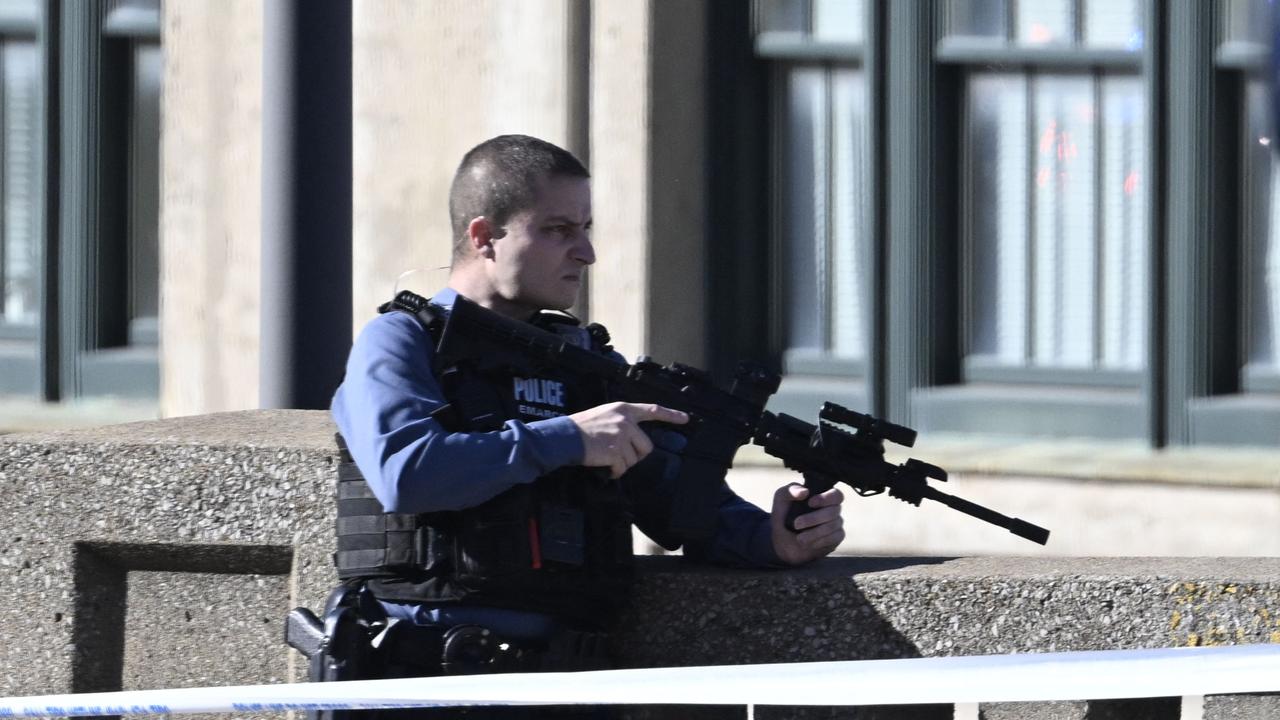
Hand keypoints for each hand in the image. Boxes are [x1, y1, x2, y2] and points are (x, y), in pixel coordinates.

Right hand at [568, 402, 688, 478]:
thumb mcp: (604, 414)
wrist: (565, 436)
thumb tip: (632, 439)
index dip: (671, 415)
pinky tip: (605, 467)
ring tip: (606, 458)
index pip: (652, 410)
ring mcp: (622, 436)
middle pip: (646, 446)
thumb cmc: (581, 427)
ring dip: (622, 464)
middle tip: (619, 455)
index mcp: (624, 409)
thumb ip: (621, 422)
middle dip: (635, 455)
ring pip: (634, 459)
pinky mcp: (615, 451)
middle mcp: (626, 421)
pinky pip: (623, 468)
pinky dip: (615, 472)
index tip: (685, 419)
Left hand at [770, 484, 844, 564]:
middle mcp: (833, 508)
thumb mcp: (781, 499)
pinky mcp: (836, 537)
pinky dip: (819, 541)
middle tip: (797, 524)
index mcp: (822, 495)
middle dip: (814, 518)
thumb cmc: (784, 514)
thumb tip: (804, 492)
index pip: (836, 494)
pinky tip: (808, 542)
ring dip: (814, 532)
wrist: (783, 538)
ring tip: (799, 538)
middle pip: (834, 511)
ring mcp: (836, 523)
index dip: (826, 498)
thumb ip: (790, 490)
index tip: (810, 503)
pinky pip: (835, 538)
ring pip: (833, 526)